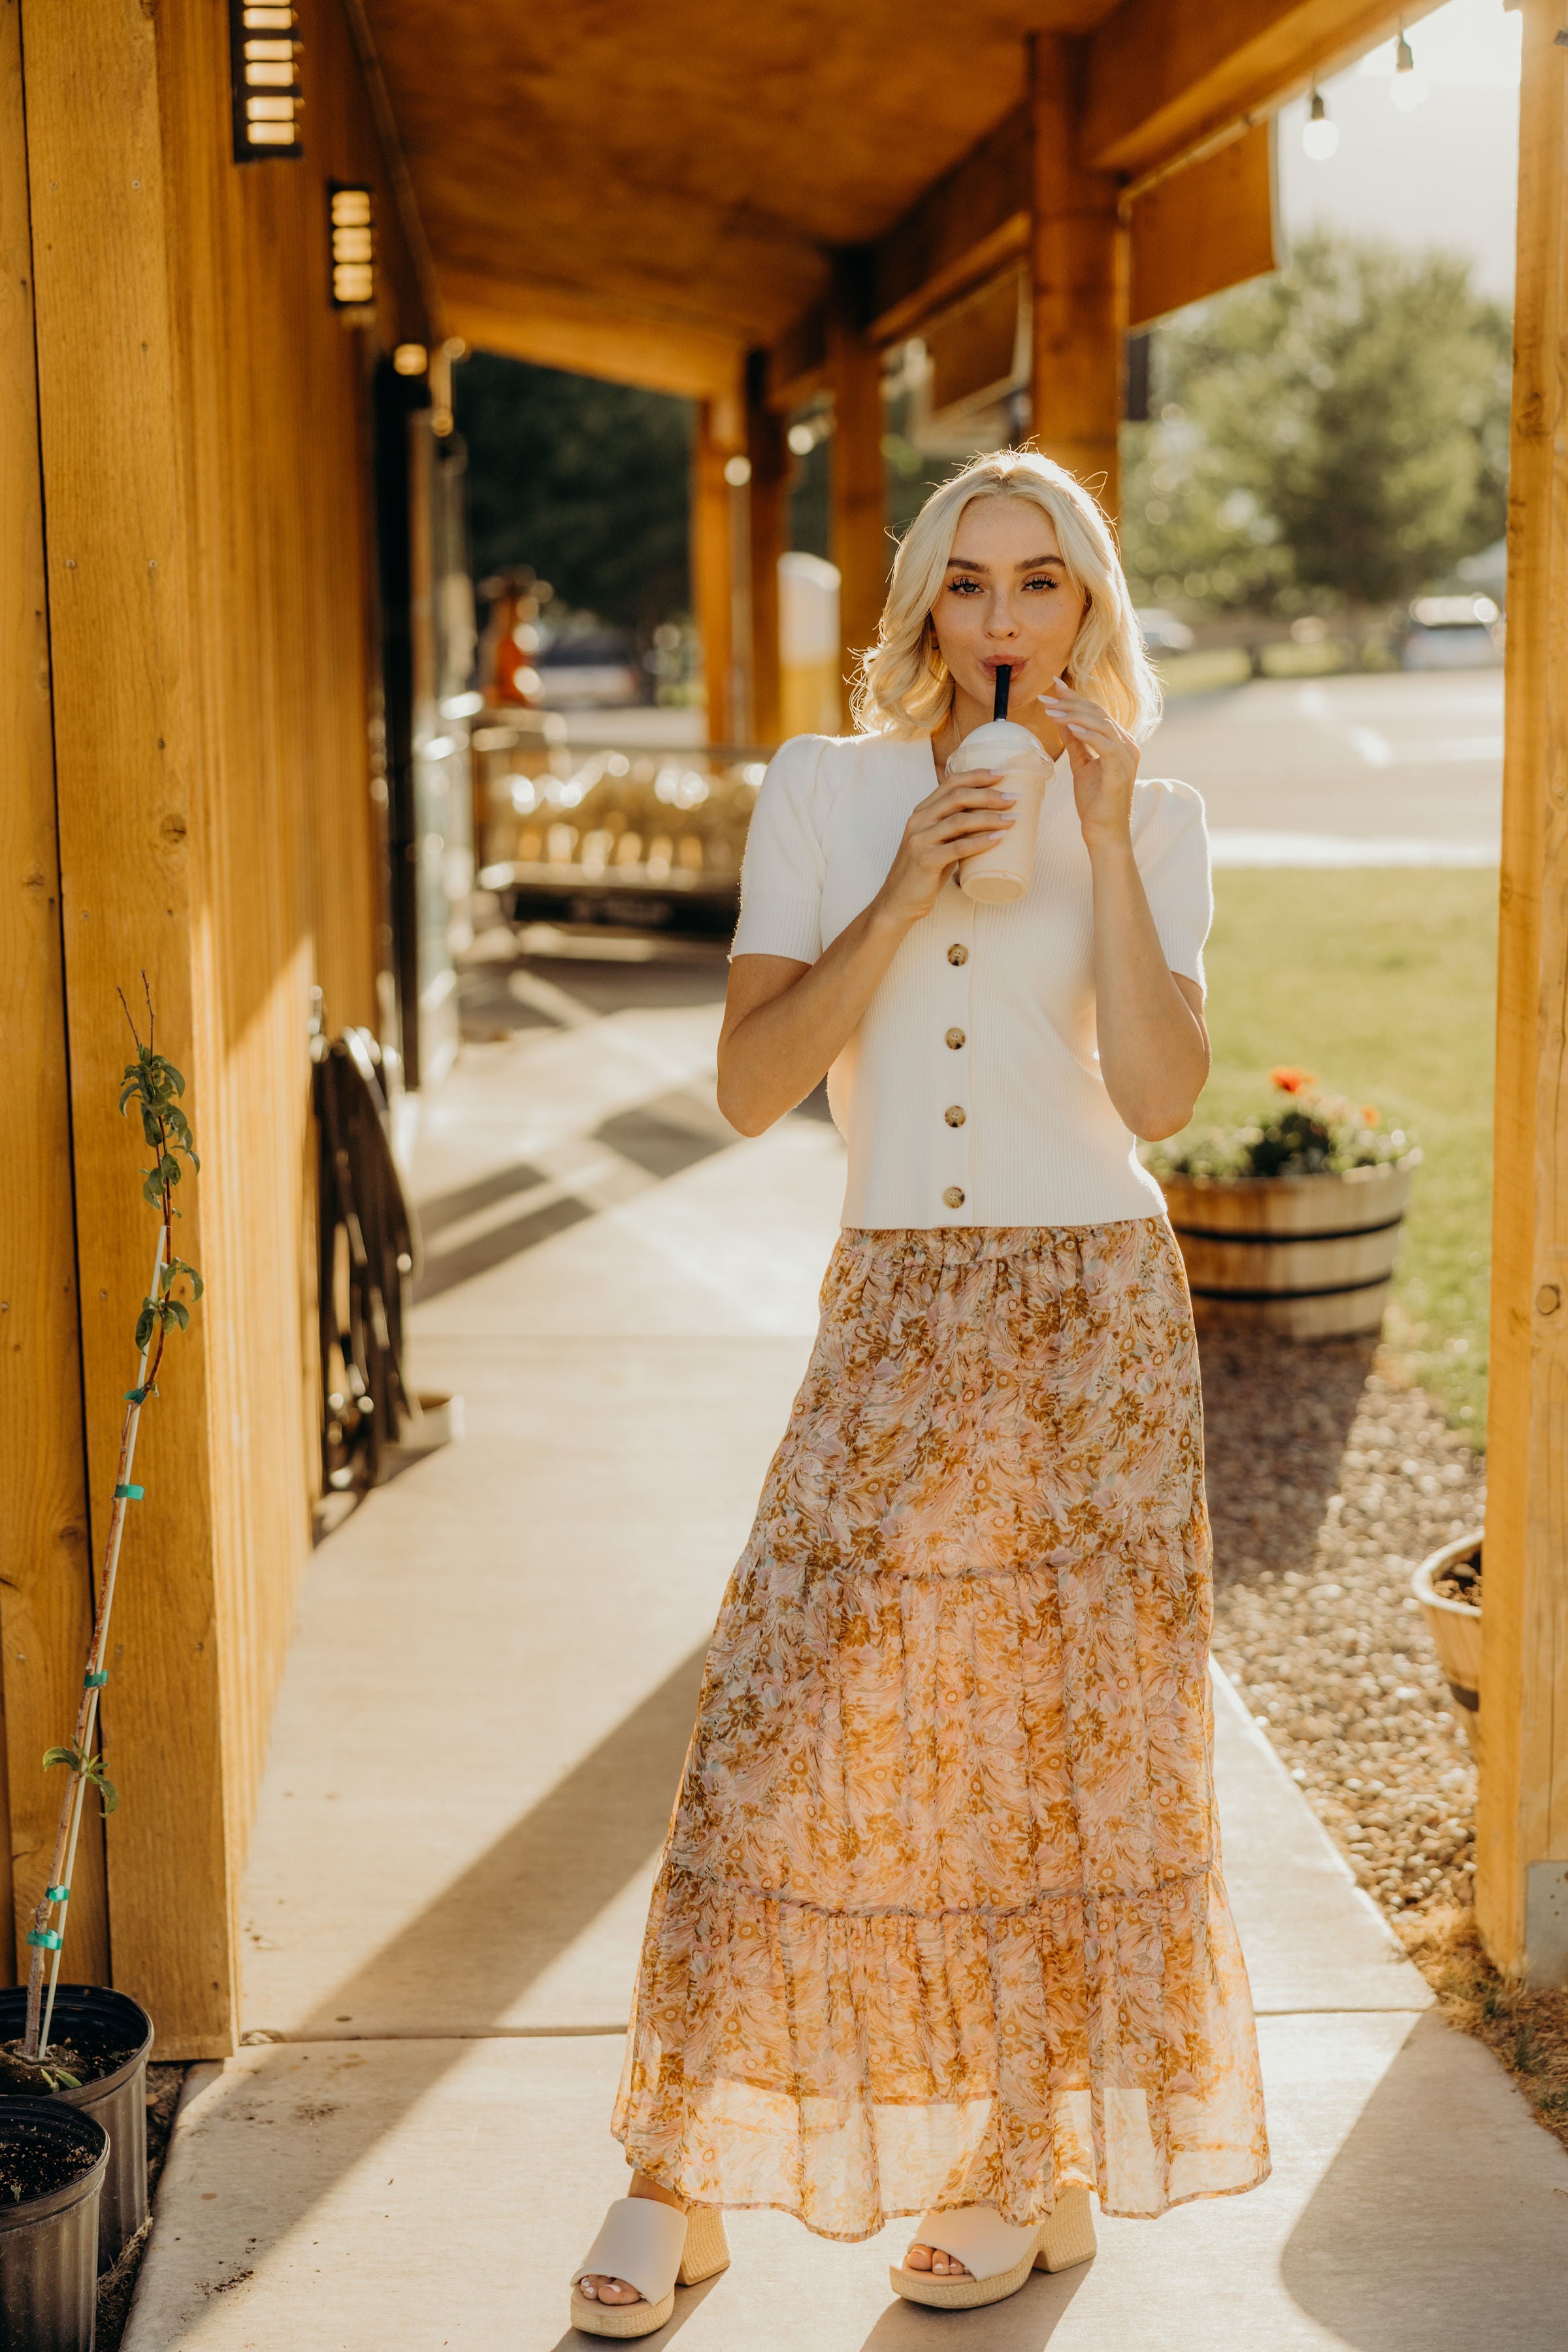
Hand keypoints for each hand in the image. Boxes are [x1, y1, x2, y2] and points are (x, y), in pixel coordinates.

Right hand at [872, 771, 1015, 927]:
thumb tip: (991, 819)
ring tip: (1013, 819)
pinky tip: (999, 838)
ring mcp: (920, 840)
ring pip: (960, 821)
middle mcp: (919, 821)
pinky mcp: (925, 861)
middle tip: (1013, 799)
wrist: (897, 902)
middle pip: (957, 797)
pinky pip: (958, 847)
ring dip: (990, 817)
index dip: (977, 776)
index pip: (950, 783)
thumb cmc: (923, 873)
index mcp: (921, 812)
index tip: (1002, 774)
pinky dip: (981, 841)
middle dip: (989, 795)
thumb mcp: (938, 844)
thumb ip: (955, 830)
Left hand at [1042, 676, 1137, 848]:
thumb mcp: (1081, 766)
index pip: (1097, 712)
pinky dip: (1087, 734)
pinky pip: (1105, 745)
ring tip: (1051, 710)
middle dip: (1070, 703)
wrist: (1103, 833)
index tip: (1053, 685)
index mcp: (1120, 742)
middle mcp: (1128, 746)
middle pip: (1099, 714)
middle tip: (1044, 698)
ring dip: (1074, 715)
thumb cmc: (1094, 803)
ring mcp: (1126, 758)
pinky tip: (1070, 727)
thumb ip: (1075, 742)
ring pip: (1102, 725)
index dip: (1075, 697)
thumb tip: (1062, 719)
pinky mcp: (1120, 772)